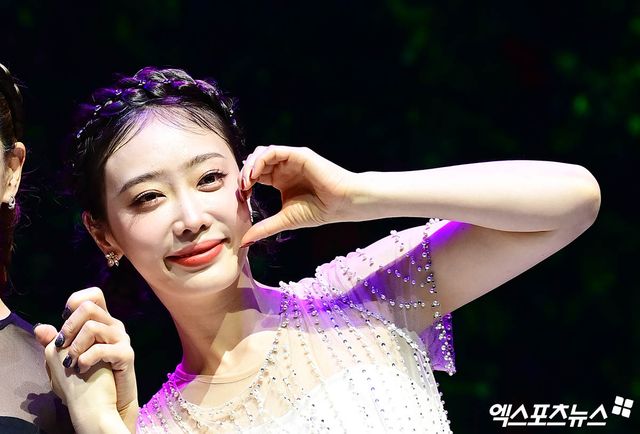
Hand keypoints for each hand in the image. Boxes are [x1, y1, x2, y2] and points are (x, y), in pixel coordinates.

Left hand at [34, 287, 137, 430]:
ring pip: (92, 327)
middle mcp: (113, 326)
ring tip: (71, 362)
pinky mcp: (126, 355)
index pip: (94, 295)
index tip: (64, 318)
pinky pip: (102, 348)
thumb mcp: (67, 357)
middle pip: (89, 307)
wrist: (107, 403)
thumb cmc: (88, 378)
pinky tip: (82, 368)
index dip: (76, 300)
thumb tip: (40, 328)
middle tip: (62, 344)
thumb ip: (56, 342)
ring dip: (74, 346)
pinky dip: (86, 359)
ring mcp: (122, 339)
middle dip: (69, 326)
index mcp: (101, 322)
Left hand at [239, 145, 355, 244]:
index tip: (242, 198)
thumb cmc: (319, 211)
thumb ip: (265, 228)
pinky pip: (273, 151)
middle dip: (244, 174)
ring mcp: (291, 160)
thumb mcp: (285, 220)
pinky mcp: (298, 155)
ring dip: (250, 166)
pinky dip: (260, 160)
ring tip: (247, 182)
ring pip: (261, 154)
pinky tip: (256, 175)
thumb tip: (245, 241)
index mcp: (280, 180)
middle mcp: (284, 167)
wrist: (341, 204)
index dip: (244, 184)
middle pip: (255, 163)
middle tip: (242, 190)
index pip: (255, 175)